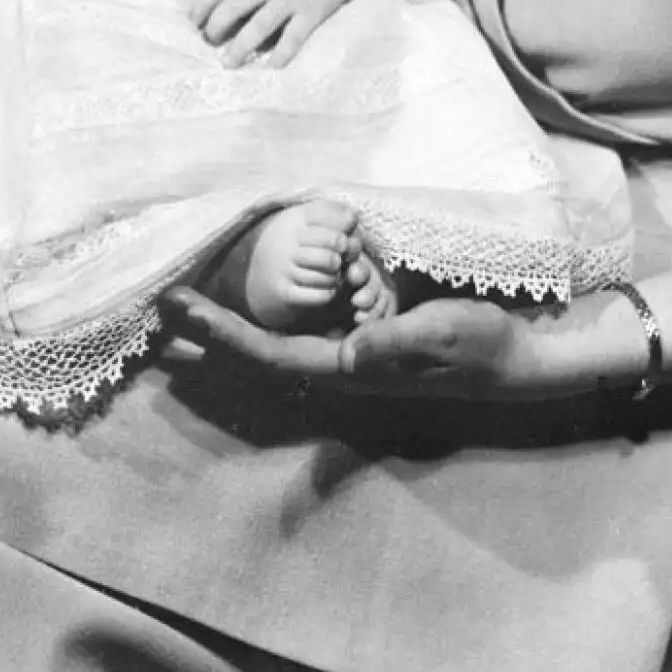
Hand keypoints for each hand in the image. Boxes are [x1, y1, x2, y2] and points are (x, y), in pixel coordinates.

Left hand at [159, 285, 626, 400]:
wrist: (519, 357)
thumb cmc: (481, 345)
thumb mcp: (443, 336)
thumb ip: (397, 343)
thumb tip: (350, 350)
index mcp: (349, 369)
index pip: (268, 353)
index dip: (219, 332)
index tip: (176, 306)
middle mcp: (338, 365)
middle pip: (255, 354)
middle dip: (203, 334)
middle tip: (152, 307)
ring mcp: (348, 353)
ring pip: (270, 343)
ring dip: (224, 327)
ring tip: (179, 305)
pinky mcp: (361, 337)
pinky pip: (297, 329)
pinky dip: (260, 318)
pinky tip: (244, 303)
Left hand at [193, 0, 348, 67]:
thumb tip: (211, 14)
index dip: (201, 6)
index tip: (194, 23)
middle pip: (234, 6)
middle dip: (217, 27)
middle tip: (211, 42)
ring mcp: (289, 0)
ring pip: (259, 26)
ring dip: (240, 46)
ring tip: (227, 63)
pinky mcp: (309, 15)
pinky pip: (292, 38)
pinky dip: (280, 55)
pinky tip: (269, 68)